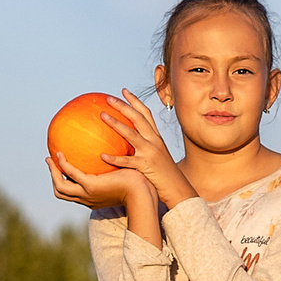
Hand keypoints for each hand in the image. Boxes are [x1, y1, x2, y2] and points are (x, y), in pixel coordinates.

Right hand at [46, 150, 152, 213]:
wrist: (144, 193)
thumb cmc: (139, 185)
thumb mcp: (123, 175)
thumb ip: (115, 165)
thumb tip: (113, 149)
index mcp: (94, 197)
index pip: (74, 192)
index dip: (65, 181)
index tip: (61, 168)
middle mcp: (88, 198)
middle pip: (61, 192)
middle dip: (53, 178)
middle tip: (50, 162)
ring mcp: (87, 194)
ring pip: (60, 187)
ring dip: (53, 172)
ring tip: (51, 157)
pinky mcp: (91, 186)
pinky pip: (70, 173)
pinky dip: (63, 164)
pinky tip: (60, 154)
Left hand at [100, 90, 197, 207]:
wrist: (178, 189)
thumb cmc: (164, 175)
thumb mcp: (156, 156)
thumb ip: (143, 148)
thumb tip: (125, 144)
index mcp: (156, 137)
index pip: (146, 114)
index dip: (135, 101)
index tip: (123, 91)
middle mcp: (155, 141)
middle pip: (138, 118)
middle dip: (123, 106)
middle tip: (108, 98)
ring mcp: (151, 152)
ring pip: (131, 134)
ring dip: (115, 123)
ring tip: (101, 115)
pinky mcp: (147, 166)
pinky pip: (127, 161)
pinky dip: (115, 158)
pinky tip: (102, 155)